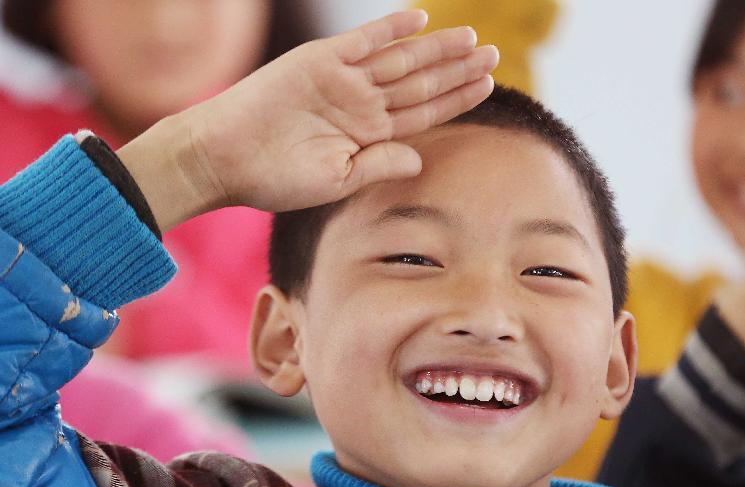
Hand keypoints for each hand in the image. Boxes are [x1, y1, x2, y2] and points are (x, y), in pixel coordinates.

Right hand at [118, 10, 497, 230]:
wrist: (225, 157)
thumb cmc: (275, 179)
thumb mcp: (336, 181)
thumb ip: (380, 165)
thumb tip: (420, 159)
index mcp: (368, 136)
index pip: (424, 114)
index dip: (456, 99)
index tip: (488, 87)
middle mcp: (361, 104)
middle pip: (420, 83)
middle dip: (457, 70)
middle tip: (493, 55)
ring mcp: (343, 80)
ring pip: (400, 60)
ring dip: (435, 50)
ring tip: (471, 40)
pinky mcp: (320, 60)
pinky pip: (362, 41)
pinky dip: (390, 29)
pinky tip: (420, 20)